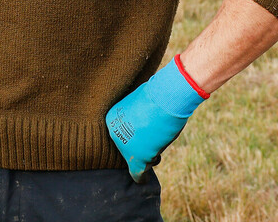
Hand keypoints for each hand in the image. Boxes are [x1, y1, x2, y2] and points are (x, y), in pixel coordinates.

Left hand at [106, 56, 208, 182]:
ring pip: (137, 159)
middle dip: (141, 145)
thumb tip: (142, 131)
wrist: (166, 98)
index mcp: (111, 118)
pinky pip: (137, 173)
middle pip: (128, 147)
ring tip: (158, 139)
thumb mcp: (141, 106)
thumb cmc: (157, 98)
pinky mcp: (138, 158)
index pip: (122, 134)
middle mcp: (114, 133)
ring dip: (148, 155)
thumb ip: (137, 120)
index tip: (144, 131)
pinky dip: (141, 178)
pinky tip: (143, 179)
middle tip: (153, 135)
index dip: (135, 135)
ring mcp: (125, 146)